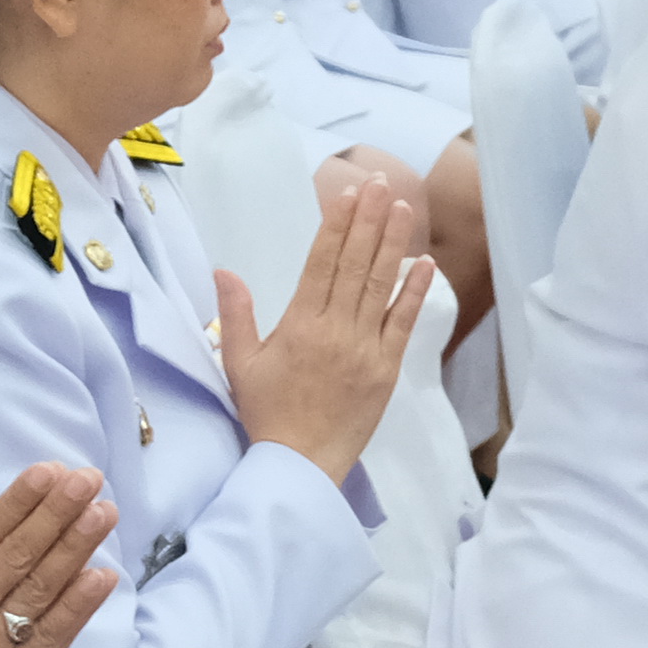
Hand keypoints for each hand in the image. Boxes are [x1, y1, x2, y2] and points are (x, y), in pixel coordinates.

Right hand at [0, 466, 119, 647]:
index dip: (19, 503)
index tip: (47, 472)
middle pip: (22, 556)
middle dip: (58, 513)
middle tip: (88, 479)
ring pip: (43, 589)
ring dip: (77, 548)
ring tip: (103, 513)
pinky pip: (54, 637)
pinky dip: (79, 606)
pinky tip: (102, 577)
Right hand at [225, 177, 433, 481]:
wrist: (301, 463)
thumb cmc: (266, 414)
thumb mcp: (239, 365)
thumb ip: (235, 315)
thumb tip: (224, 272)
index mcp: (298, 327)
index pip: (321, 264)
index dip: (336, 226)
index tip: (348, 195)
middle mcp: (335, 331)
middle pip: (355, 265)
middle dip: (369, 220)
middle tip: (380, 184)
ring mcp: (364, 349)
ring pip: (380, 286)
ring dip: (393, 244)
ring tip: (402, 208)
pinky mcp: (386, 368)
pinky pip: (403, 323)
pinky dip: (414, 292)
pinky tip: (423, 263)